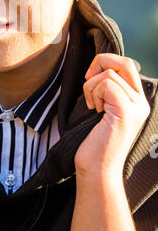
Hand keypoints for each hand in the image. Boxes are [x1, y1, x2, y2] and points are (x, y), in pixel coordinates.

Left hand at [74, 53, 149, 179]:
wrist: (97, 169)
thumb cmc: (94, 141)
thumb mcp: (102, 108)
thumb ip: (106, 89)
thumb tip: (97, 66)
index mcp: (136, 100)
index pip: (127, 64)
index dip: (106, 61)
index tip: (90, 77)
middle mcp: (141, 102)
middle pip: (124, 62)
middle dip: (100, 63)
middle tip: (88, 80)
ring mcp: (136, 106)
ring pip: (109, 74)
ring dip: (91, 87)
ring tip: (93, 107)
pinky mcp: (126, 110)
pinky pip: (106, 84)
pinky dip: (93, 93)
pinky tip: (94, 110)